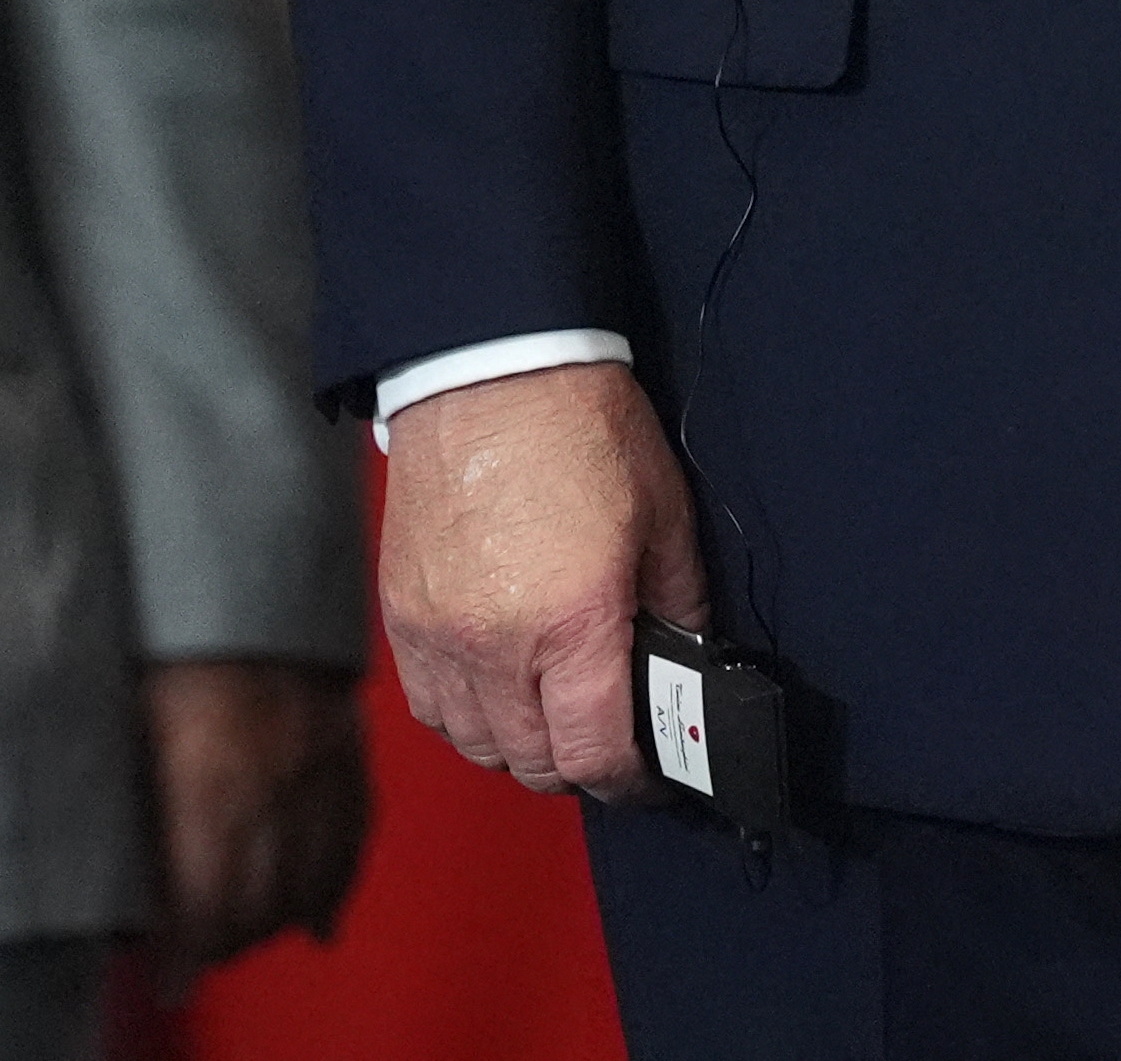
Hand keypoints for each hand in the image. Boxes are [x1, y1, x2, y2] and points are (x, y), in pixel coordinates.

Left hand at [142, 658, 367, 995]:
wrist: (248, 573)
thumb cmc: (179, 644)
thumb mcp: (138, 728)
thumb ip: (148, 811)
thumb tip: (141, 884)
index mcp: (215, 782)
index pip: (209, 908)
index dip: (188, 951)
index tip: (172, 971)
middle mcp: (276, 782)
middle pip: (264, 905)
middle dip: (232, 939)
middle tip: (205, 950)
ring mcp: (322, 762)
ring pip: (317, 878)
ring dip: (284, 916)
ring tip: (255, 930)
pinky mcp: (351, 742)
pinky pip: (357, 829)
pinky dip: (340, 877)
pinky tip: (324, 910)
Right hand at [379, 360, 707, 800]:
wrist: (490, 370)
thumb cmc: (580, 426)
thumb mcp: (664, 510)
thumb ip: (680, 602)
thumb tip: (689, 662)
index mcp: (574, 620)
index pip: (597, 755)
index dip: (632, 779)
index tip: (650, 772)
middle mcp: (499, 644)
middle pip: (535, 765)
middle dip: (579, 763)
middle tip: (607, 732)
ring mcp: (441, 637)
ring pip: (478, 746)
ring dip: (521, 742)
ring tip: (554, 704)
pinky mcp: (403, 620)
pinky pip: (432, 708)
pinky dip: (468, 712)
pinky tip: (499, 679)